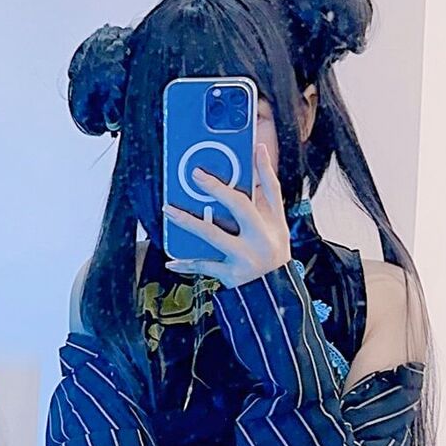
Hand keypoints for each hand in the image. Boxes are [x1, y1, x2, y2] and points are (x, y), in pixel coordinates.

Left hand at [162, 140, 291, 289]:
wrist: (273, 299)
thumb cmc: (271, 262)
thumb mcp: (276, 235)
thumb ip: (262, 210)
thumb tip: (249, 182)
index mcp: (275, 224)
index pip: (273, 190)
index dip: (265, 168)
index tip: (257, 147)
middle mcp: (263, 237)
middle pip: (241, 205)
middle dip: (218, 188)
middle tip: (198, 175)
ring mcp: (247, 256)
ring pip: (213, 234)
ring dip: (188, 221)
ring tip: (169, 210)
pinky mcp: (232, 274)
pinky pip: (204, 266)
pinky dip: (186, 264)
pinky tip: (171, 261)